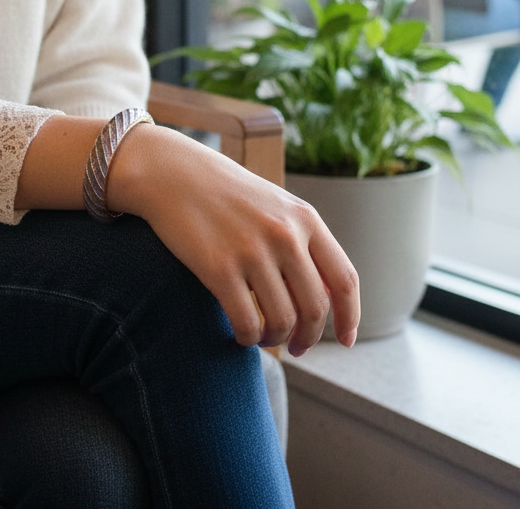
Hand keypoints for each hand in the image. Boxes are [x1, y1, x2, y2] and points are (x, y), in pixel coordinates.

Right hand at [107, 124, 359, 354]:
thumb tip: (327, 298)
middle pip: (315, 308)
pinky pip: (247, 322)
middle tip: (296, 347)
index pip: (344, 280)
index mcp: (304, 218)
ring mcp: (252, 251)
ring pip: (282, 321)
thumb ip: (302, 241)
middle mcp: (285, 234)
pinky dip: (247, 338)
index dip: (349, 317)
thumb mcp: (273, 205)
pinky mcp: (218, 267)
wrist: (170, 172)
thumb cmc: (223, 192)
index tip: (345, 341)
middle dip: (308, 337)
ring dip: (276, 340)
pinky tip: (240, 334)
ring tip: (262, 337)